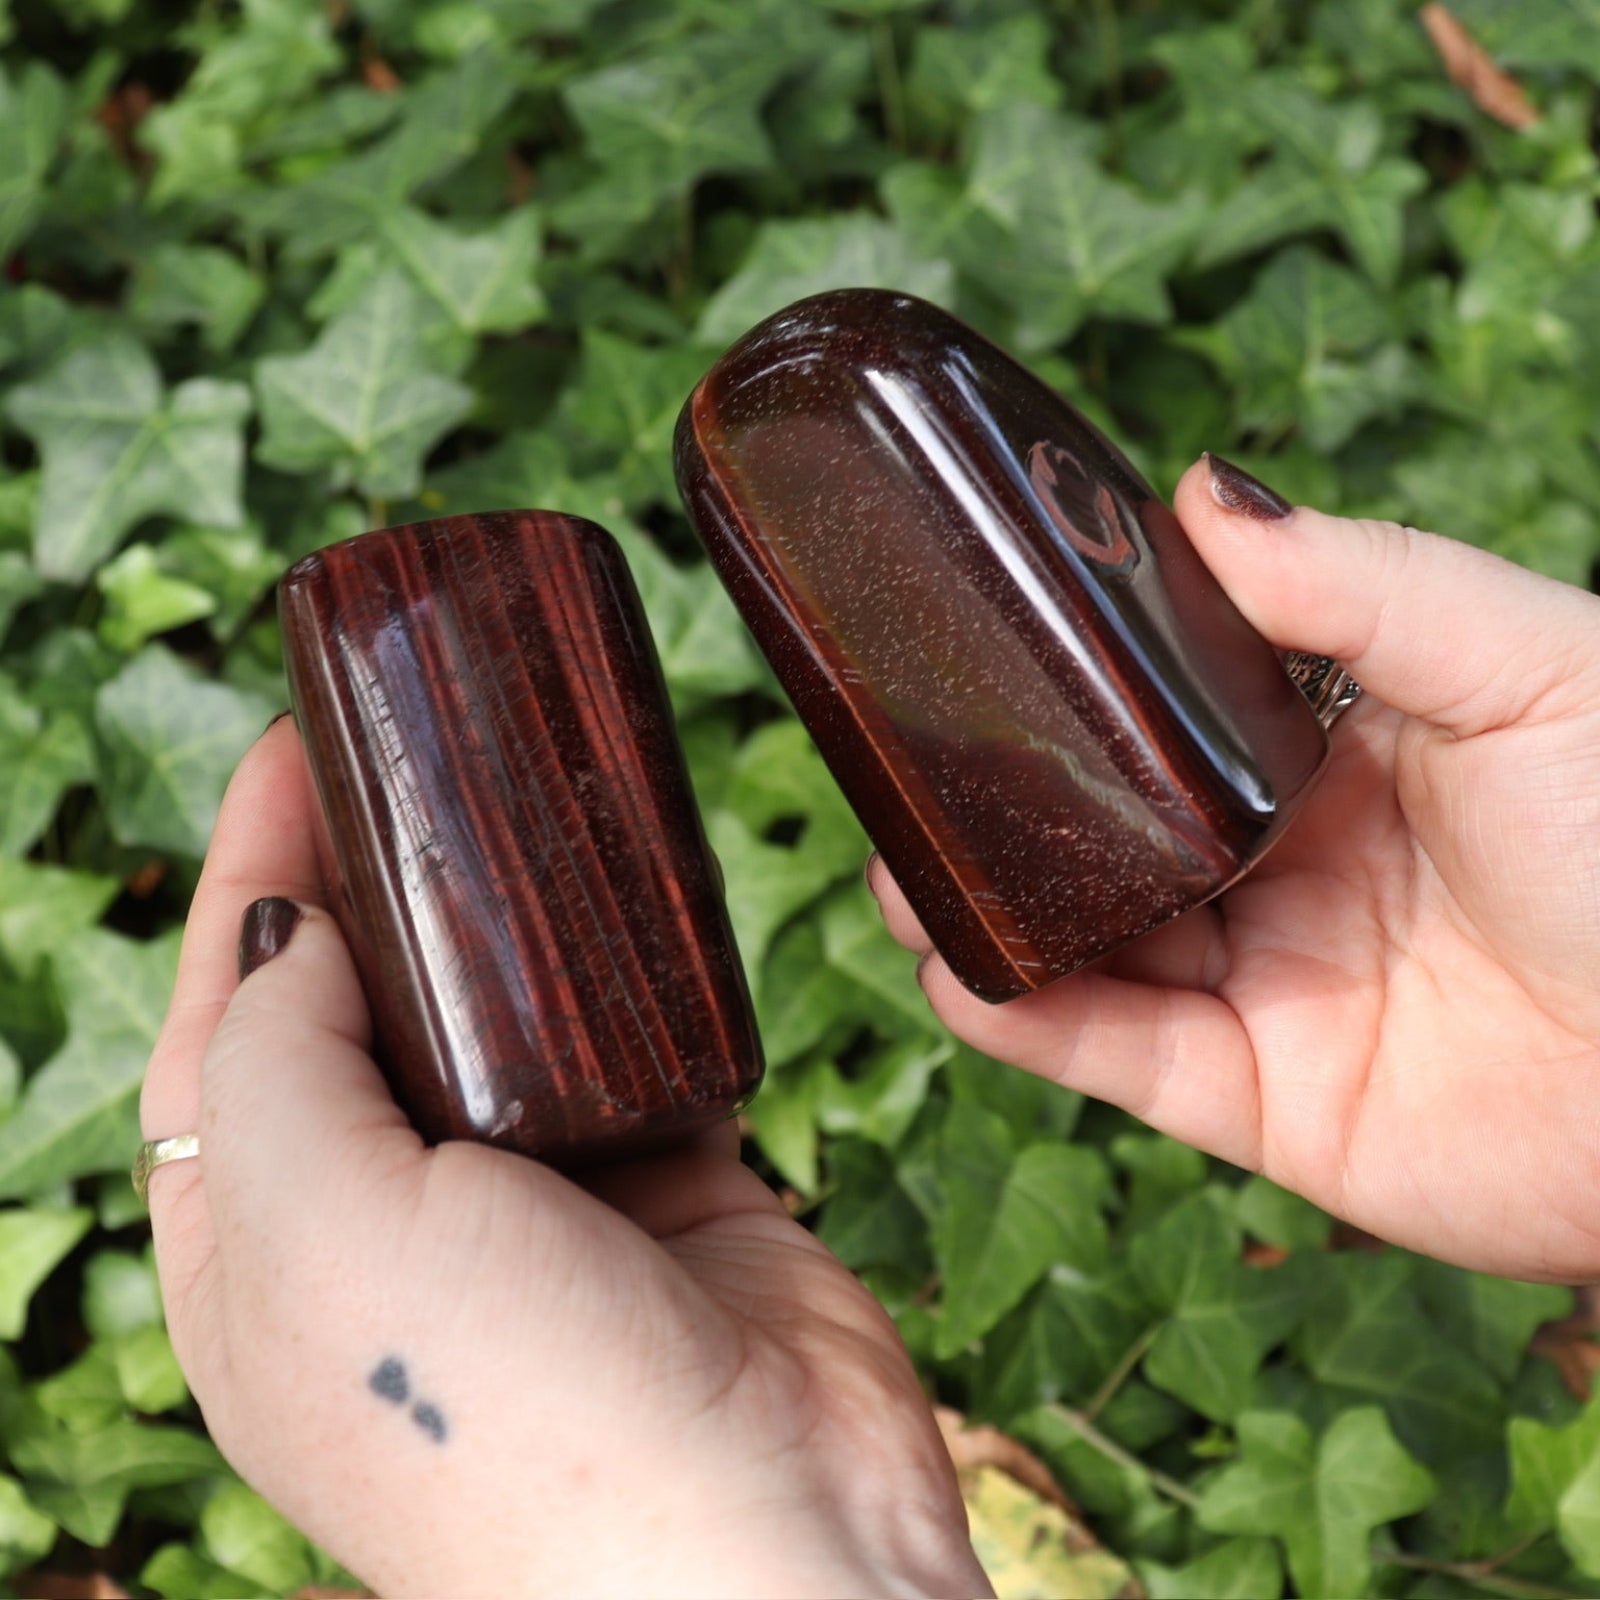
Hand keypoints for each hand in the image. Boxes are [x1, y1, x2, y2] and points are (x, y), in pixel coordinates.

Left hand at [141, 720, 987, 1599]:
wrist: (754, 1549)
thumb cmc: (505, 1421)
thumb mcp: (321, 1226)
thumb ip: (277, 1059)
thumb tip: (292, 929)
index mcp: (263, 1257)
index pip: (226, 1027)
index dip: (244, 878)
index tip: (290, 746)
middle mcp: (393, 1230)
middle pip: (367, 1009)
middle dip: (374, 874)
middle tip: (407, 739)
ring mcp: (539, 1209)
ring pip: (510, 1018)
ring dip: (510, 913)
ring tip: (520, 789)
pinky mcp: (670, 1187)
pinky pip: (640, 1043)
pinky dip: (637, 971)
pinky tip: (636, 890)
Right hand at [870, 455, 1599, 1282]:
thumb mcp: (1531, 665)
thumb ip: (1366, 581)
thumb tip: (1203, 487)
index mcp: (1340, 755)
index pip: (1173, 714)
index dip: (1077, 689)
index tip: (977, 644)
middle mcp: (1289, 867)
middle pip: (1111, 830)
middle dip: (1005, 808)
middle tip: (901, 767)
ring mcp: (1268, 984)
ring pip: (1092, 942)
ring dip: (986, 912)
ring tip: (893, 868)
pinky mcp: (1259, 1097)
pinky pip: (1115, 1054)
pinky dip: (1025, 1022)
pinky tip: (953, 973)